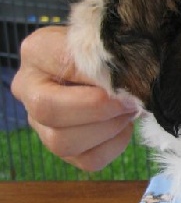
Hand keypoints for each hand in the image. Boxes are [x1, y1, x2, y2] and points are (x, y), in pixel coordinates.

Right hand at [11, 26, 138, 170]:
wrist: (116, 68)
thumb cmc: (112, 52)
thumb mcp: (110, 42)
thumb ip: (112, 55)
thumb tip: (128, 79)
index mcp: (37, 51)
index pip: (65, 65)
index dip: (101, 76)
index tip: (129, 76)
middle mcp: (28, 88)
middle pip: (49, 110)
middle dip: (99, 109)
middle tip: (130, 101)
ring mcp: (40, 123)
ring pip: (62, 142)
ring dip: (107, 129)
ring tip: (128, 112)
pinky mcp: (64, 150)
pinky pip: (87, 160)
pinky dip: (114, 145)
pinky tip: (124, 126)